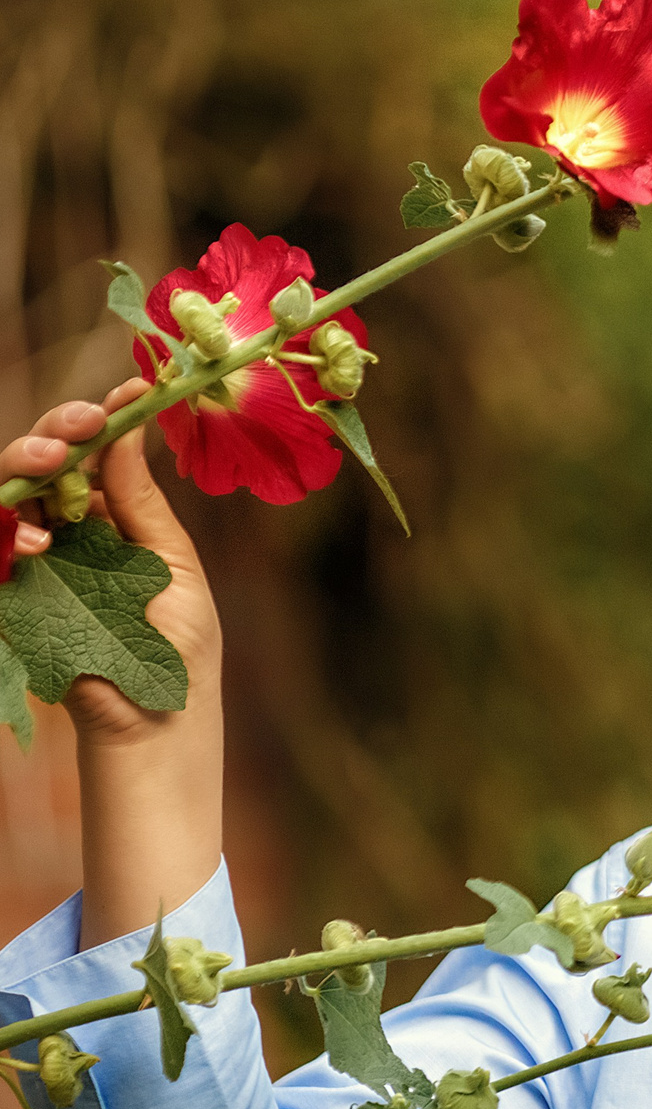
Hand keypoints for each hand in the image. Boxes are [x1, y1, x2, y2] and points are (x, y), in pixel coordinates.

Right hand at [3, 377, 220, 746]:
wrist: (157, 718)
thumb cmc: (177, 642)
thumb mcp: (170, 562)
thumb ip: (139, 502)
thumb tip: (127, 430)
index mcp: (111, 516)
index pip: (92, 455)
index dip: (101, 419)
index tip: (132, 390)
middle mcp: (66, 532)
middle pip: (38, 466)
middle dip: (52, 433)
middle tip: (79, 426)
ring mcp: (34, 564)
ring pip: (6, 500)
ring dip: (21, 474)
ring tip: (49, 465)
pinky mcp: (12, 601)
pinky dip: (6, 541)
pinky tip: (34, 545)